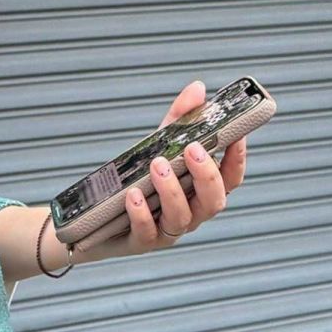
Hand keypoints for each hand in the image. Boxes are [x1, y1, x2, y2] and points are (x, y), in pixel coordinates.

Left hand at [82, 79, 248, 260]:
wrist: (95, 220)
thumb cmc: (137, 180)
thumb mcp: (157, 147)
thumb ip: (178, 120)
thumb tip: (197, 88)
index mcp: (199, 192)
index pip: (230, 179)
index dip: (237, 159)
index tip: (236, 135)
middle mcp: (190, 214)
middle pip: (214, 202)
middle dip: (206, 175)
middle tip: (192, 149)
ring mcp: (166, 231)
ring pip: (182, 217)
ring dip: (172, 190)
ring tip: (156, 165)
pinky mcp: (140, 242)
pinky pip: (146, 232)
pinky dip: (142, 213)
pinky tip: (134, 195)